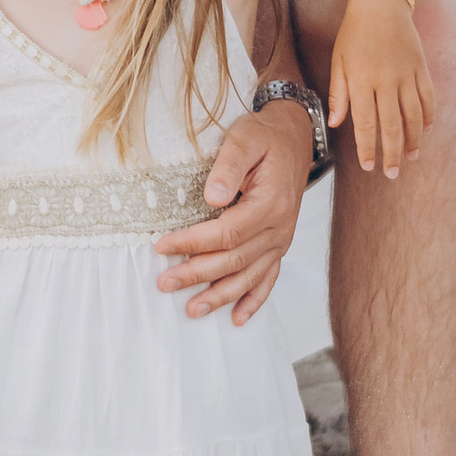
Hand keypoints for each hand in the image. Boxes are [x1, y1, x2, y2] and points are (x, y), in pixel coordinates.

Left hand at [158, 102, 311, 324]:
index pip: (227, 233)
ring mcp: (280, 240)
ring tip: (193, 310)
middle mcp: (278, 228)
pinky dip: (253, 300)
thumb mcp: (245, 139)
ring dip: (221, 296)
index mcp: (269, 204)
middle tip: (164, 284)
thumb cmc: (264, 137)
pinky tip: (237, 319)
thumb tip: (212, 198)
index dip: (193, 242)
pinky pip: (269, 278)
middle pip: (235, 260)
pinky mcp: (279, 244)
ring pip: (249, 276)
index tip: (162, 246)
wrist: (293, 138)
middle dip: (198, 274)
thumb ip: (229, 165)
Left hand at [329, 0, 434, 177]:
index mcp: (361, 80)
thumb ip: (339, 94)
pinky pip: (428, 98)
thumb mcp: (338, 61)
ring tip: (410, 158)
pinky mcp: (421, 68)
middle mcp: (385, 81)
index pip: (365, 123)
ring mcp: (406, 75)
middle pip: (392, 126)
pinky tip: (426, 131)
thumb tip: (336, 124)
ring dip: (412, 140)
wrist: (381, 3)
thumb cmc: (353, 34)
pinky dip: (429, 117)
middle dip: (392, 154)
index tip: (369, 166)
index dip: (368, 148)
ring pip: (413, 116)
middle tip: (391, 174)